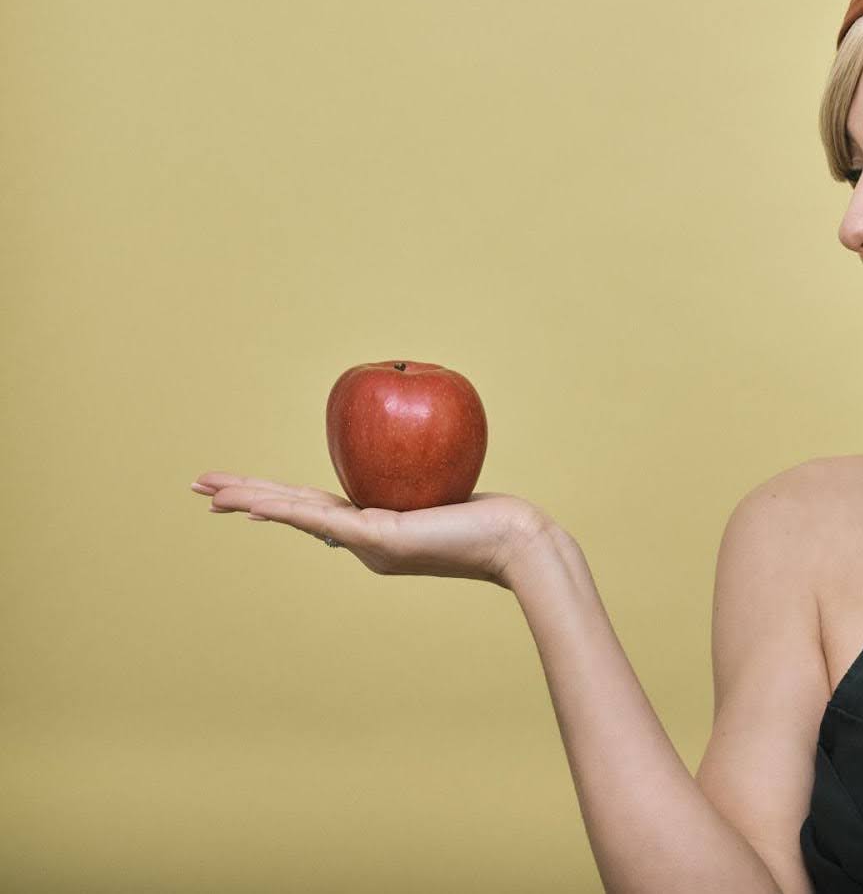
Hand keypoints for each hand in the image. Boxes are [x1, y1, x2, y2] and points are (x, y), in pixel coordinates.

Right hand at [190, 473, 548, 588]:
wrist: (517, 543)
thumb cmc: (495, 517)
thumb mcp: (448, 492)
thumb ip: (421, 483)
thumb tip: (409, 462)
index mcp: (375, 532)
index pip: (314, 510)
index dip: (275, 501)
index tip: (243, 496)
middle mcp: (364, 542)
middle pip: (293, 512)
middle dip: (245, 498)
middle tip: (201, 490)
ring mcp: (368, 544)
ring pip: (296, 515)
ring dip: (249, 500)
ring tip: (209, 493)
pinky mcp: (379, 540)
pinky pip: (321, 517)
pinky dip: (281, 508)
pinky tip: (250, 503)